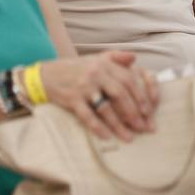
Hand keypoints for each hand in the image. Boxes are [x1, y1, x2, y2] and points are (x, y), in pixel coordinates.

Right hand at [39, 51, 157, 141]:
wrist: (45, 75)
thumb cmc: (74, 69)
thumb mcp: (95, 58)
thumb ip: (115, 57)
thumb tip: (135, 58)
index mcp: (104, 63)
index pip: (128, 79)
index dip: (140, 96)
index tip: (148, 111)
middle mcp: (95, 73)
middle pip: (120, 94)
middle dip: (134, 113)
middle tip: (144, 127)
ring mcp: (83, 87)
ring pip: (106, 108)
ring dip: (119, 125)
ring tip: (129, 137)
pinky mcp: (72, 99)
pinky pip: (88, 116)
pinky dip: (98, 128)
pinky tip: (107, 137)